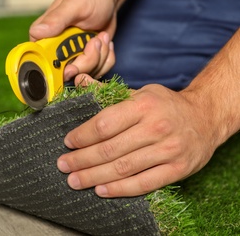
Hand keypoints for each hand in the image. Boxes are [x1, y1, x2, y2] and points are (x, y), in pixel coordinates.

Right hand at [29, 0, 116, 81]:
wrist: (107, 4)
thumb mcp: (73, 5)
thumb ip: (56, 19)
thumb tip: (37, 32)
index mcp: (45, 39)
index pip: (43, 63)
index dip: (57, 69)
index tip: (71, 67)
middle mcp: (56, 52)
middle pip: (68, 74)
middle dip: (87, 60)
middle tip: (95, 41)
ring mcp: (72, 60)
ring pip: (86, 74)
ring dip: (100, 57)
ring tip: (101, 37)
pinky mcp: (87, 64)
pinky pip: (99, 72)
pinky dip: (106, 59)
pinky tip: (104, 43)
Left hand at [58, 83, 218, 197]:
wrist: (206, 117)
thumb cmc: (166, 105)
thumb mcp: (140, 92)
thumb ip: (107, 91)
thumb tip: (78, 80)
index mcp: (143, 105)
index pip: (104, 124)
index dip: (82, 136)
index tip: (68, 142)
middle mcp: (156, 127)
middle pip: (110, 149)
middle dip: (82, 160)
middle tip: (63, 165)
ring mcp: (168, 150)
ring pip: (123, 168)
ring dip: (94, 177)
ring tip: (75, 180)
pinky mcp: (177, 169)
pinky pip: (144, 183)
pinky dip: (120, 189)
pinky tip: (101, 190)